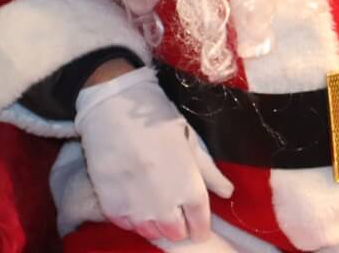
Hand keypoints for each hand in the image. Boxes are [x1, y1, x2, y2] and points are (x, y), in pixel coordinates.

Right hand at [73, 66, 233, 244]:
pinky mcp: (111, 205)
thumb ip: (209, 172)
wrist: (114, 105)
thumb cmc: (157, 119)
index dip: (198, 224)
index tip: (193, 217)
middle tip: (171, 204)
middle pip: (176, 233)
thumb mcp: (190, 141)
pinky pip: (126, 225)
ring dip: (154, 222)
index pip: (200, 226)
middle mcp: (166, 205)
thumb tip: (227, 192)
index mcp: (190, 189)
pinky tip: (131, 198)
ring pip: (151, 232)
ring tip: (150, 201)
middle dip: (178, 224)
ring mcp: (136, 208)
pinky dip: (131, 217)